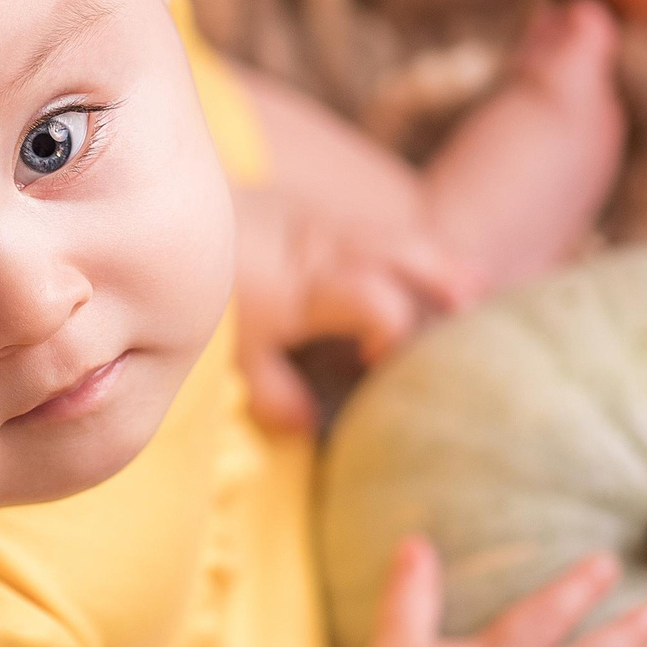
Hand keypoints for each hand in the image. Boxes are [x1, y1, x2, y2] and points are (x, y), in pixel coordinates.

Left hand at [231, 189, 469, 430]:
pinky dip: (411, 248)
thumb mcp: (232, 350)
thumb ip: (271, 389)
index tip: (378, 362)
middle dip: (439, 276)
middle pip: (397, 254)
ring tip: (475, 283)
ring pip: (391, 236)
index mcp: (307, 286)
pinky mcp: (318, 218)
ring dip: (436, 259)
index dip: (391, 331)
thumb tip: (308, 428)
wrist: (171, 221)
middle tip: (473, 301)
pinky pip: (374, 229)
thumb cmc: (209, 293)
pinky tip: (444, 267)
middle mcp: (324, 251)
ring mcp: (324, 227)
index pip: (375, 300)